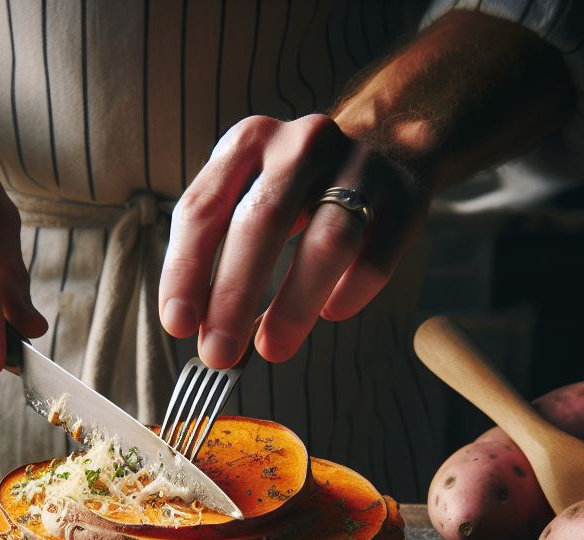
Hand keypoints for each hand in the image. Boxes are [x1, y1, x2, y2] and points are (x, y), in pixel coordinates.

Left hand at [158, 113, 429, 367]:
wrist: (386, 143)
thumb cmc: (296, 190)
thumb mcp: (246, 198)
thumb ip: (219, 259)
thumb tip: (206, 337)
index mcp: (247, 144)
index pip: (203, 209)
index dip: (186, 270)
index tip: (177, 324)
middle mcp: (301, 145)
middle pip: (262, 222)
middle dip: (234, 295)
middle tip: (218, 353)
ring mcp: (359, 165)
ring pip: (328, 239)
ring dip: (294, 304)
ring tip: (272, 349)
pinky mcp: (405, 194)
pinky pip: (379, 253)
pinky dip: (353, 290)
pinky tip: (332, 313)